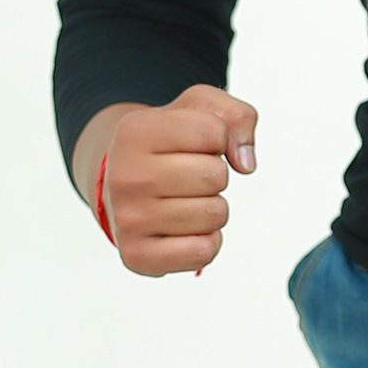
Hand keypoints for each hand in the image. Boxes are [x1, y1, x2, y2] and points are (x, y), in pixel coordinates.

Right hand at [84, 87, 256, 275]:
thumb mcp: (197, 111)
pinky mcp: (137, 256)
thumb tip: (245, 162)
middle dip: (215, 175)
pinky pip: (204, 251)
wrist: (122, 187)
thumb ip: (236, 117)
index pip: (213, 132)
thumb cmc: (165, 147)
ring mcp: (128, 219)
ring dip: (212, 208)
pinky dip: (206, 240)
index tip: (193, 144)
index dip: (217, 138)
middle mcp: (125, 176)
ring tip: (184, 200)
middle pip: (216, 176)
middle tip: (189, 177)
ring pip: (214, 214)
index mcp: (135, 131)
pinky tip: (184, 229)